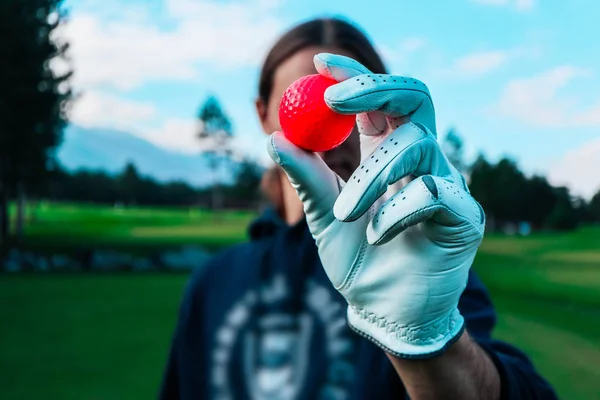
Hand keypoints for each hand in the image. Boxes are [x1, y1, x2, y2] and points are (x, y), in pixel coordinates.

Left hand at [267, 53, 484, 358]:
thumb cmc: (358, 260)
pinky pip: (433, 193)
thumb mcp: (321, 215)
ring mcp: (447, 184)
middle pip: (413, 98)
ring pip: (416, 147)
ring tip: (344, 214)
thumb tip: (273, 138)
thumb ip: (305, 178)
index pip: (379, 100)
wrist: (385, 310)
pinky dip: (396, 212)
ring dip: (370, 175)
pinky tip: (378, 236)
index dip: (354, 75)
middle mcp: (421, 161)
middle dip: (375, 88)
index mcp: (388, 154)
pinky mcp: (464, 216)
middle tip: (334, 99)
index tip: (320, 64)